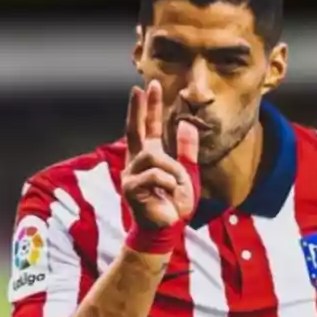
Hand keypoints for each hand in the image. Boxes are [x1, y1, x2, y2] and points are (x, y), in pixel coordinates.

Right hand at [122, 80, 199, 229]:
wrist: (167, 229)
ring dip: (171, 169)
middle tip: (139, 89)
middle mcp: (135, 163)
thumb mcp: (187, 174)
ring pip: (152, 155)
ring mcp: (130, 175)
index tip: (148, 87)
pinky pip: (154, 175)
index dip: (149, 108)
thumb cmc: (173, 205)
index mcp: (149, 158)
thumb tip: (186, 124)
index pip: (147, 128)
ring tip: (175, 184)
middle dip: (137, 109)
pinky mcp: (129, 188)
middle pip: (134, 130)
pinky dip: (167, 183)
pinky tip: (167, 193)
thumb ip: (186, 150)